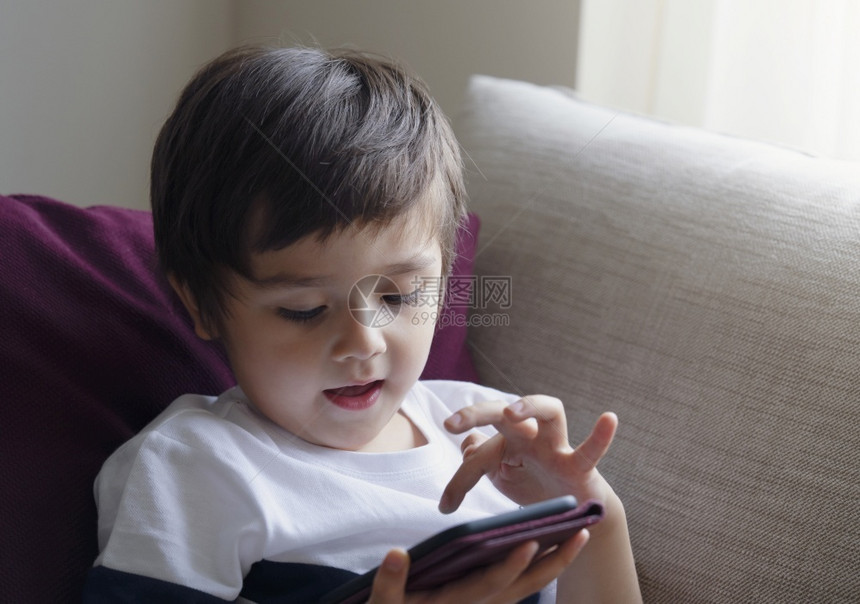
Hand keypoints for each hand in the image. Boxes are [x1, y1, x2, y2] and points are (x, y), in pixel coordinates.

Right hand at [367, 530, 589, 603]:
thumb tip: (395, 553)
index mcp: (457, 603)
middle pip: (525, 585)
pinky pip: (524, 583)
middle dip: (554, 561)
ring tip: (579, 532)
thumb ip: (389, 583)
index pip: (490, 584)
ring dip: (556, 561)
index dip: (510, 566)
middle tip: (581, 533)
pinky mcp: (491, 598)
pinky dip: (542, 565)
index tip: (529, 543)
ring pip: (530, 584)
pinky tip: (555, 542)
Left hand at [438, 396, 617, 512]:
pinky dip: (601, 436)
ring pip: (550, 412)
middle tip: (451, 423)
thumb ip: (480, 461)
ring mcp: (556, 447)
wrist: (571, 516)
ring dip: (531, 406)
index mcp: (507, 442)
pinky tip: (608, 418)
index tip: (446, 506)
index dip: (460, 479)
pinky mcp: (580, 466)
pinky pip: (590, 449)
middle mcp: (530, 436)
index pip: (479, 451)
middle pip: (504, 412)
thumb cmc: (534, 487)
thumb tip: (465, 443)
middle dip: (477, 413)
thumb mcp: (501, 477)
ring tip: (511, 412)